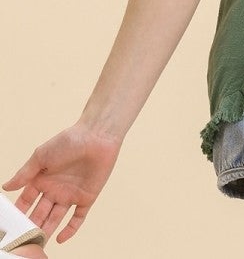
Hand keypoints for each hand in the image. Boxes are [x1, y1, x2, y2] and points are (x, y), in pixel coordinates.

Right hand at [3, 122, 121, 243]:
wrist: (97, 136)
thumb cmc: (69, 141)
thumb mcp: (42, 155)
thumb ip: (25, 173)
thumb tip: (6, 186)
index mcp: (43, 178)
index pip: (27, 200)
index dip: (19, 212)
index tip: (11, 225)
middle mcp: (55, 188)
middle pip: (40, 212)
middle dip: (32, 225)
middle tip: (24, 239)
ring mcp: (70, 194)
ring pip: (56, 218)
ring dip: (47, 230)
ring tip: (38, 244)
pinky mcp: (86, 198)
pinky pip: (77, 218)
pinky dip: (70, 229)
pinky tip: (60, 238)